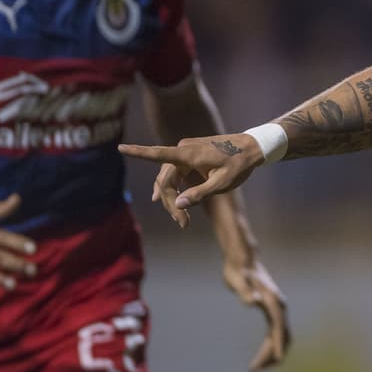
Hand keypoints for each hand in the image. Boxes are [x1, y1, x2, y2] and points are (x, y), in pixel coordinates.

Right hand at [118, 134, 262, 227]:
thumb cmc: (239, 164)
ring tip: (183, 221)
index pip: (158, 154)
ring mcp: (185, 153)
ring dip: (173, 199)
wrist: (251, 148)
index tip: (120, 147)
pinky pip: (176, 175)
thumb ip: (200, 194)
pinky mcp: (189, 157)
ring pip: (169, 179)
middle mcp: (183, 151)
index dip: (138, 152)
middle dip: (170, 203)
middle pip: (165, 180)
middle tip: (183, 223)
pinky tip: (177, 204)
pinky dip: (177, 190)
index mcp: (189, 154)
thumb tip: (178, 204)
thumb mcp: (222, 183)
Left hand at [223, 255, 290, 371]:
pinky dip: (270, 346)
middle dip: (271, 354)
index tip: (277, 359)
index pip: (278, 326)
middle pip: (281, 335)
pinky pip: (275, 334)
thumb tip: (253, 302)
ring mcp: (276, 309)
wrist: (243, 259)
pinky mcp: (271, 311)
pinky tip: (260, 358)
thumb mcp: (237, 280)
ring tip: (256, 368)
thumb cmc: (238, 270)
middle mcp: (279, 306)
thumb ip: (245, 291)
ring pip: (280, 336)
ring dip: (271, 353)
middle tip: (254, 370)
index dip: (278, 343)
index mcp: (273, 300)